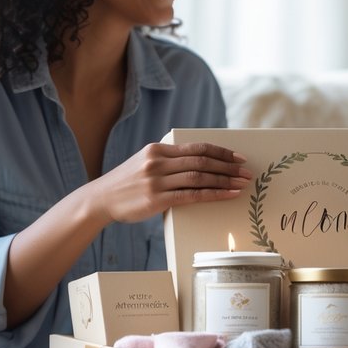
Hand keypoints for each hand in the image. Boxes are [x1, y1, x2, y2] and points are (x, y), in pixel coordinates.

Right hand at [93, 142, 251, 223]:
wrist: (100, 199)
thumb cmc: (127, 184)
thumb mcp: (144, 163)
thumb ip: (168, 161)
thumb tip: (199, 163)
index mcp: (157, 150)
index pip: (196, 147)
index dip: (220, 152)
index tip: (238, 157)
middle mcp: (158, 162)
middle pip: (201, 161)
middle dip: (228, 166)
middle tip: (247, 171)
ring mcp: (156, 181)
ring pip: (199, 177)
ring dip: (224, 180)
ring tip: (241, 183)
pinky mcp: (156, 199)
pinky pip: (191, 195)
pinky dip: (213, 194)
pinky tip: (227, 194)